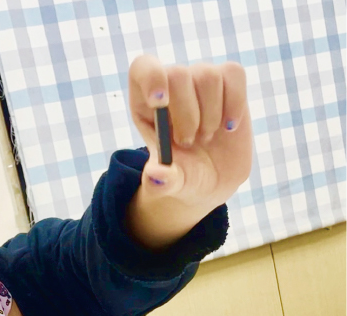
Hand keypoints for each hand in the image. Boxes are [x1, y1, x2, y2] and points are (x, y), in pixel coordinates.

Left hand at [128, 55, 252, 209]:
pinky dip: (234, 103)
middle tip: (189, 142)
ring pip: (207, 76)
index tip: (161, 102)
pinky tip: (228, 127)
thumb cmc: (184, 176)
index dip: (152, 78)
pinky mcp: (228, 82)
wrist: (212, 178)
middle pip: (177, 74)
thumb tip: (156, 176)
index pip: (143, 68)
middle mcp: (172, 86)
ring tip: (205, 138)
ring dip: (210, 116)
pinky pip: (234, 74)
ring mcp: (199, 81)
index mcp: (145, 103)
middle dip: (187, 114)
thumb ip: (161, 182)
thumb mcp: (170, 184)